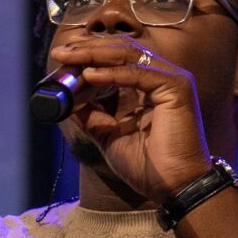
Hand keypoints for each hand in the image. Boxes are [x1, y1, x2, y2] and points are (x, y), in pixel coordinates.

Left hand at [47, 39, 216, 204]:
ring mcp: (172, 79)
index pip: (118, 58)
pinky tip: (89, 75)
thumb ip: (92, 116)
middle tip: (60, 53)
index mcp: (151, 85)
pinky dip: (111, 73)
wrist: (174, 188)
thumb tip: (69, 101)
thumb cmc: (150, 166)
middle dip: (88, 49)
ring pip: (128, 56)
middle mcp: (164, 76)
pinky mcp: (176, 87)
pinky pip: (137, 73)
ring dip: (95, 55)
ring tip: (69, 58)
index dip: (90, 54)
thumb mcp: (109, 136)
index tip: (62, 58)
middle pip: (121, 51)